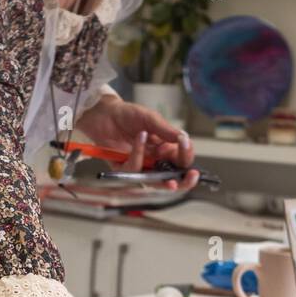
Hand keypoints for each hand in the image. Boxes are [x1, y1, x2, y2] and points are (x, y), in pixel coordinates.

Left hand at [76, 97, 199, 192]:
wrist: (104, 114)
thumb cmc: (128, 115)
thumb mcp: (150, 118)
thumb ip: (166, 130)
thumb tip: (184, 138)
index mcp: (165, 149)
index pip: (181, 159)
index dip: (187, 156)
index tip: (187, 147)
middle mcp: (154, 160)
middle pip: (171, 177)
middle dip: (183, 181)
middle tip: (191, 177)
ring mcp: (140, 166)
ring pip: (154, 182)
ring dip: (163, 181)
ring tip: (170, 181)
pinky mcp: (124, 170)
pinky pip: (134, 171)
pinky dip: (138, 155)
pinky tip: (139, 138)